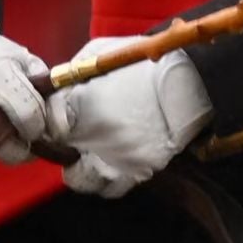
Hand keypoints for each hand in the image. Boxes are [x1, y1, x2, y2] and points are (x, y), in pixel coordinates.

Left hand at [46, 38, 214, 197]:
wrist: (194, 82)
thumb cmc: (144, 64)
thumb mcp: (99, 54)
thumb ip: (69, 75)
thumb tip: (50, 86)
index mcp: (81, 108)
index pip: (48, 127)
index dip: (50, 121)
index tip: (56, 116)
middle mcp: (96, 140)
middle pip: (60, 154)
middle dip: (62, 143)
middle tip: (70, 133)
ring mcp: (119, 159)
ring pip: (82, 180)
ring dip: (81, 168)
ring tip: (88, 152)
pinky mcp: (141, 171)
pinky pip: (112, 188)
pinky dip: (106, 178)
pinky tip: (110, 161)